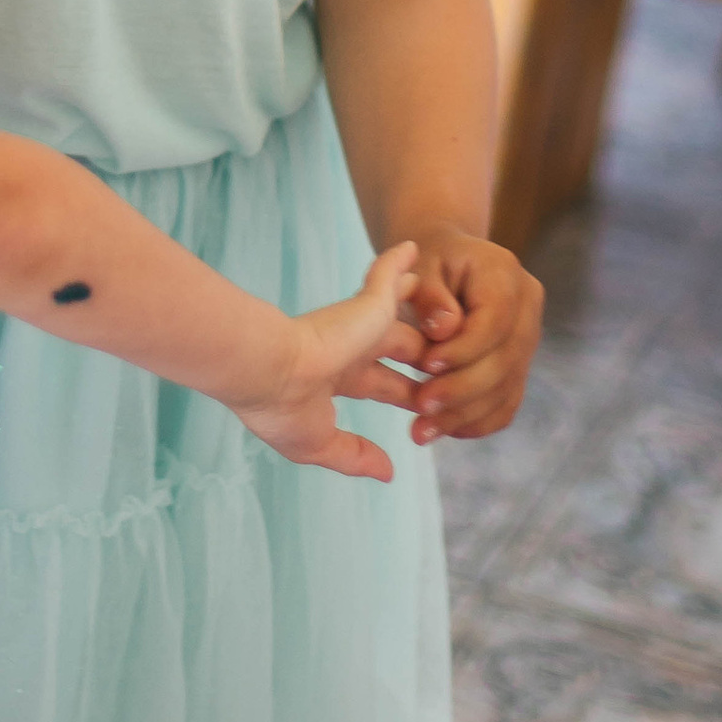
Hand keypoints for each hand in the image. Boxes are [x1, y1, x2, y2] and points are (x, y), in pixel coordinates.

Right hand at [234, 241, 423, 478]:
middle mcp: (347, 349)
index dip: (406, 396)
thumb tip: (389, 472)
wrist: (265, 369)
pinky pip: (387, 275)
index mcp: (334, 379)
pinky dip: (398, 262)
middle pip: (398, 350)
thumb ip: (355, 456)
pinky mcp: (364, 304)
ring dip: (419, 306)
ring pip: (397, 311)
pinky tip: (412, 248)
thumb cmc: (281, 410)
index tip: (427, 404)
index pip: (382, 387)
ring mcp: (355, 324)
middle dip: (424, 357)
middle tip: (456, 356)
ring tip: (445, 298)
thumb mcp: (319, 444)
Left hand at [396, 223, 541, 440]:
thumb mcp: (420, 265)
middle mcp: (528, 308)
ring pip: (507, 387)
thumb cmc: (429, 260)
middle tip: (421, 406)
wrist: (447, 262)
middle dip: (462, 388)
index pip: (495, 320)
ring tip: (423, 431)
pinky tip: (445, 430)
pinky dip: (478, 421)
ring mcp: (528, 339)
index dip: (464, 349)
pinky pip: (507, 402)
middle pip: (506, 359)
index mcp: (505, 274)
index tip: (426, 366)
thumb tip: (445, 330)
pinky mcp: (519, 365)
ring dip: (465, 414)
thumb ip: (430, 295)